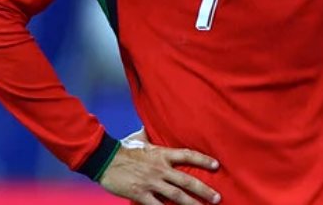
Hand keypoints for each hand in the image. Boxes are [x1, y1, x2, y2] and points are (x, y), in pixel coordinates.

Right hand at [99, 129, 221, 204]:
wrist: (104, 159)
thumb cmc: (122, 148)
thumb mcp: (139, 137)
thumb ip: (149, 133)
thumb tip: (150, 125)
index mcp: (162, 154)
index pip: (188, 155)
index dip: (203, 160)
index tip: (216, 165)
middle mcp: (160, 169)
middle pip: (187, 181)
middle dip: (204, 190)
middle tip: (217, 197)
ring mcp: (151, 183)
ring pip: (177, 196)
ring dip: (192, 204)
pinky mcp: (140, 194)